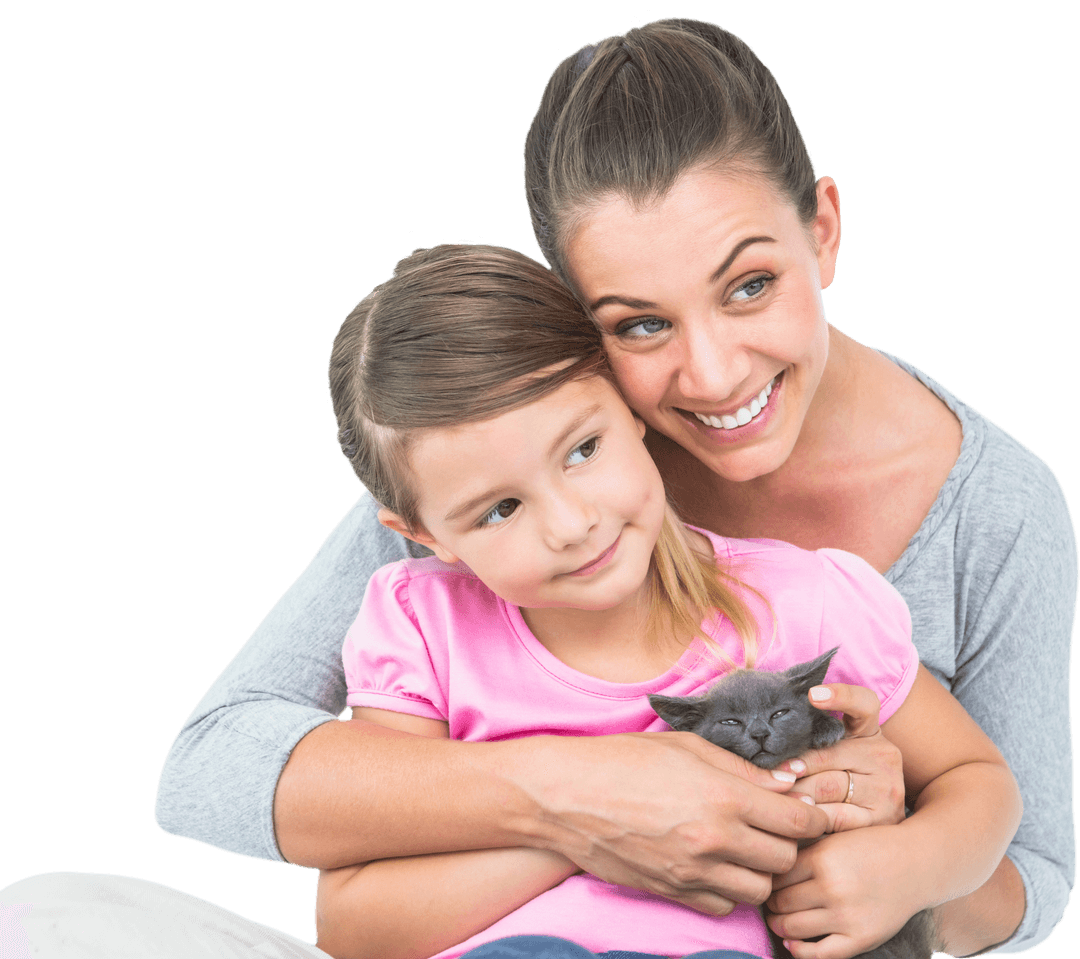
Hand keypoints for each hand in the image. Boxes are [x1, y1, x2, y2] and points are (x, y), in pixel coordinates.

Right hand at [517, 730, 828, 916]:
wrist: (565, 795)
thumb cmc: (623, 759)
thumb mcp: (686, 746)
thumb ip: (742, 767)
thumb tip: (789, 782)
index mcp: (723, 795)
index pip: (798, 821)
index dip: (812, 817)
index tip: (805, 811)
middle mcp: (714, 838)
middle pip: (786, 859)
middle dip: (788, 843)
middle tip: (772, 826)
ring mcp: (692, 870)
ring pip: (760, 890)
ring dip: (760, 870)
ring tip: (743, 847)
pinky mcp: (672, 891)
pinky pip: (724, 906)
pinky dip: (728, 890)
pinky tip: (715, 865)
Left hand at [767, 825, 922, 958]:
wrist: (915, 864)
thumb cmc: (869, 847)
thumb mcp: (833, 837)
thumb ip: (802, 851)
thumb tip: (765, 868)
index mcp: (822, 858)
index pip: (776, 875)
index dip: (766, 879)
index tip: (764, 880)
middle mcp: (832, 888)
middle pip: (781, 902)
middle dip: (770, 903)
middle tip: (768, 901)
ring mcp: (846, 917)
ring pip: (793, 928)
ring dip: (779, 925)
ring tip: (777, 919)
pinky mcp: (860, 939)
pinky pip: (820, 954)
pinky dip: (799, 951)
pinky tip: (792, 944)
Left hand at [778, 683, 904, 832]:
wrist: (881, 824)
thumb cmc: (840, 778)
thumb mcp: (832, 750)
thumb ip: (810, 739)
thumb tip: (766, 739)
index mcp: (869, 730)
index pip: (863, 704)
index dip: (841, 695)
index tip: (813, 694)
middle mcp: (883, 755)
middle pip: (827, 754)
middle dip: (793, 766)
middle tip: (769, 771)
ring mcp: (886, 787)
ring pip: (827, 786)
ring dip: (796, 792)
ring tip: (776, 795)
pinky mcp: (882, 818)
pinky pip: (835, 815)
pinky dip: (811, 816)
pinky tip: (798, 816)